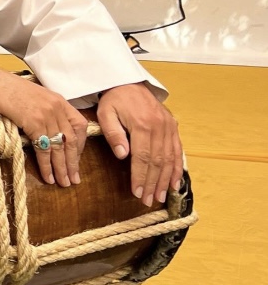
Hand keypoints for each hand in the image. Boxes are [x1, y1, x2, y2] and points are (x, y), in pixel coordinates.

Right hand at [0, 65, 88, 186]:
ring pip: (59, 148)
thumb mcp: (34, 98)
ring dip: (62, 168)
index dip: (80, 145)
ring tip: (63, 182)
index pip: (79, 125)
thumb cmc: (8, 91)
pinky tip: (48, 177)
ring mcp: (47, 115)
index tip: (75, 159)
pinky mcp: (35, 123)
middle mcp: (57, 107)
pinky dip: (47, 166)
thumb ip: (45, 112)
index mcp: (59, 100)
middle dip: (73, 163)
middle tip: (74, 179)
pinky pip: (45, 149)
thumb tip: (48, 132)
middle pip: (71, 140)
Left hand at [97, 83, 183, 205]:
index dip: (140, 177)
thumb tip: (122, 155)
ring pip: (170, 158)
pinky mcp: (174, 127)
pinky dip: (177, 168)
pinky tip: (175, 183)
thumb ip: (113, 134)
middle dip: (153, 183)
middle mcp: (159, 126)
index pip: (142, 157)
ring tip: (160, 197)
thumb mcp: (106, 114)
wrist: (129, 82)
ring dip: (166, 180)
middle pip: (158, 161)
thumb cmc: (114, 100)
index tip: (137, 193)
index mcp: (142, 124)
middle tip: (148, 201)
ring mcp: (169, 127)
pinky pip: (178, 151)